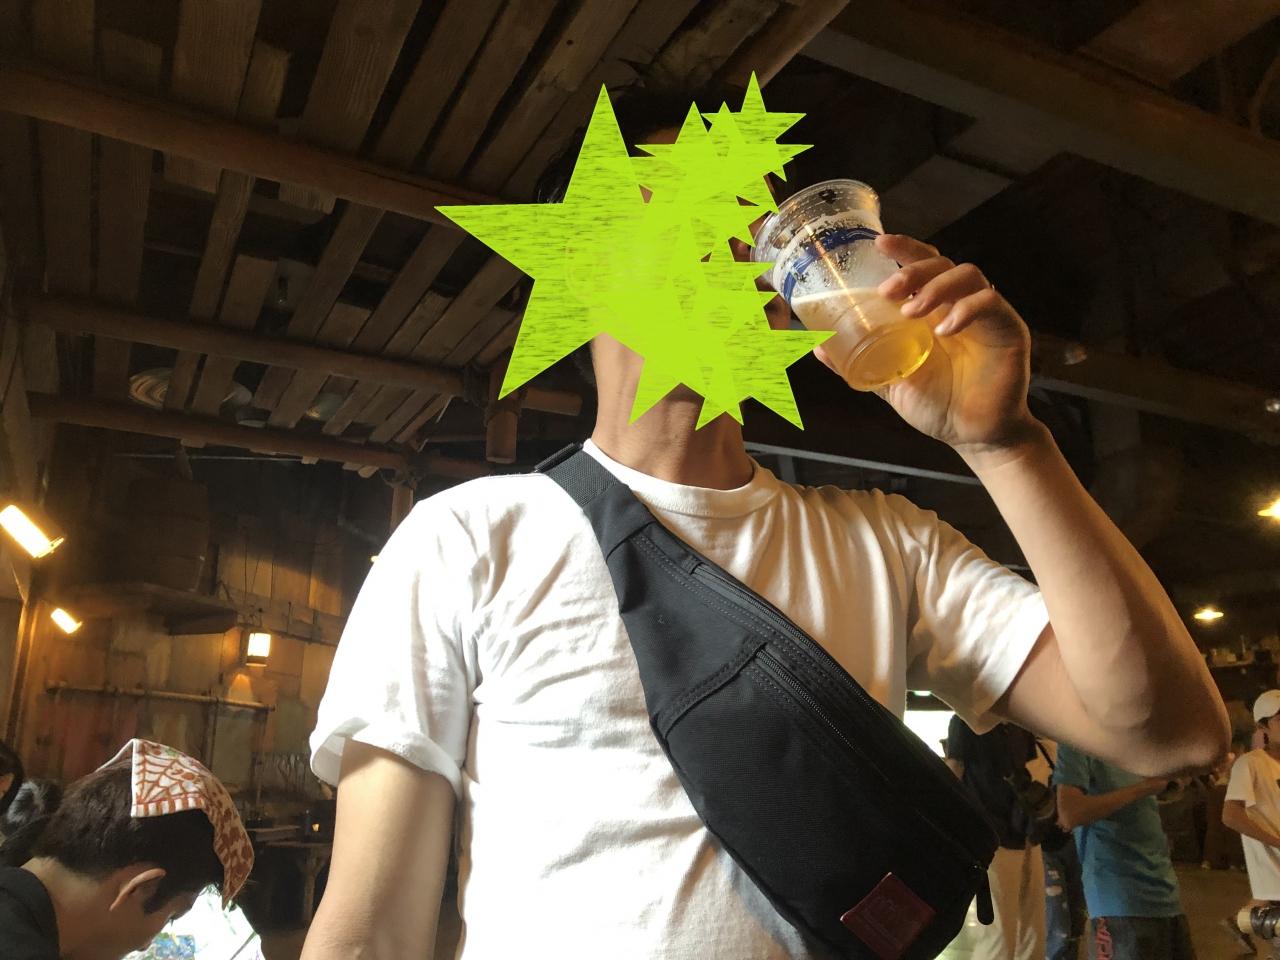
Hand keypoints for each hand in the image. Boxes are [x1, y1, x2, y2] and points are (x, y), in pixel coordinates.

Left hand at [813, 235, 1039, 457]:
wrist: (971, 436)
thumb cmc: (936, 405)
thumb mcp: (889, 380)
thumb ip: (858, 363)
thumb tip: (818, 349)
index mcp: (933, 310)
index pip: (922, 266)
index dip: (904, 249)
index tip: (879, 243)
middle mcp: (959, 305)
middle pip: (942, 263)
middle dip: (913, 269)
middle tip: (889, 289)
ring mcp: (986, 315)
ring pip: (968, 275)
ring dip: (935, 288)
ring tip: (911, 311)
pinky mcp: (1008, 329)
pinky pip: (990, 304)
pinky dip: (966, 310)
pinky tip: (945, 328)